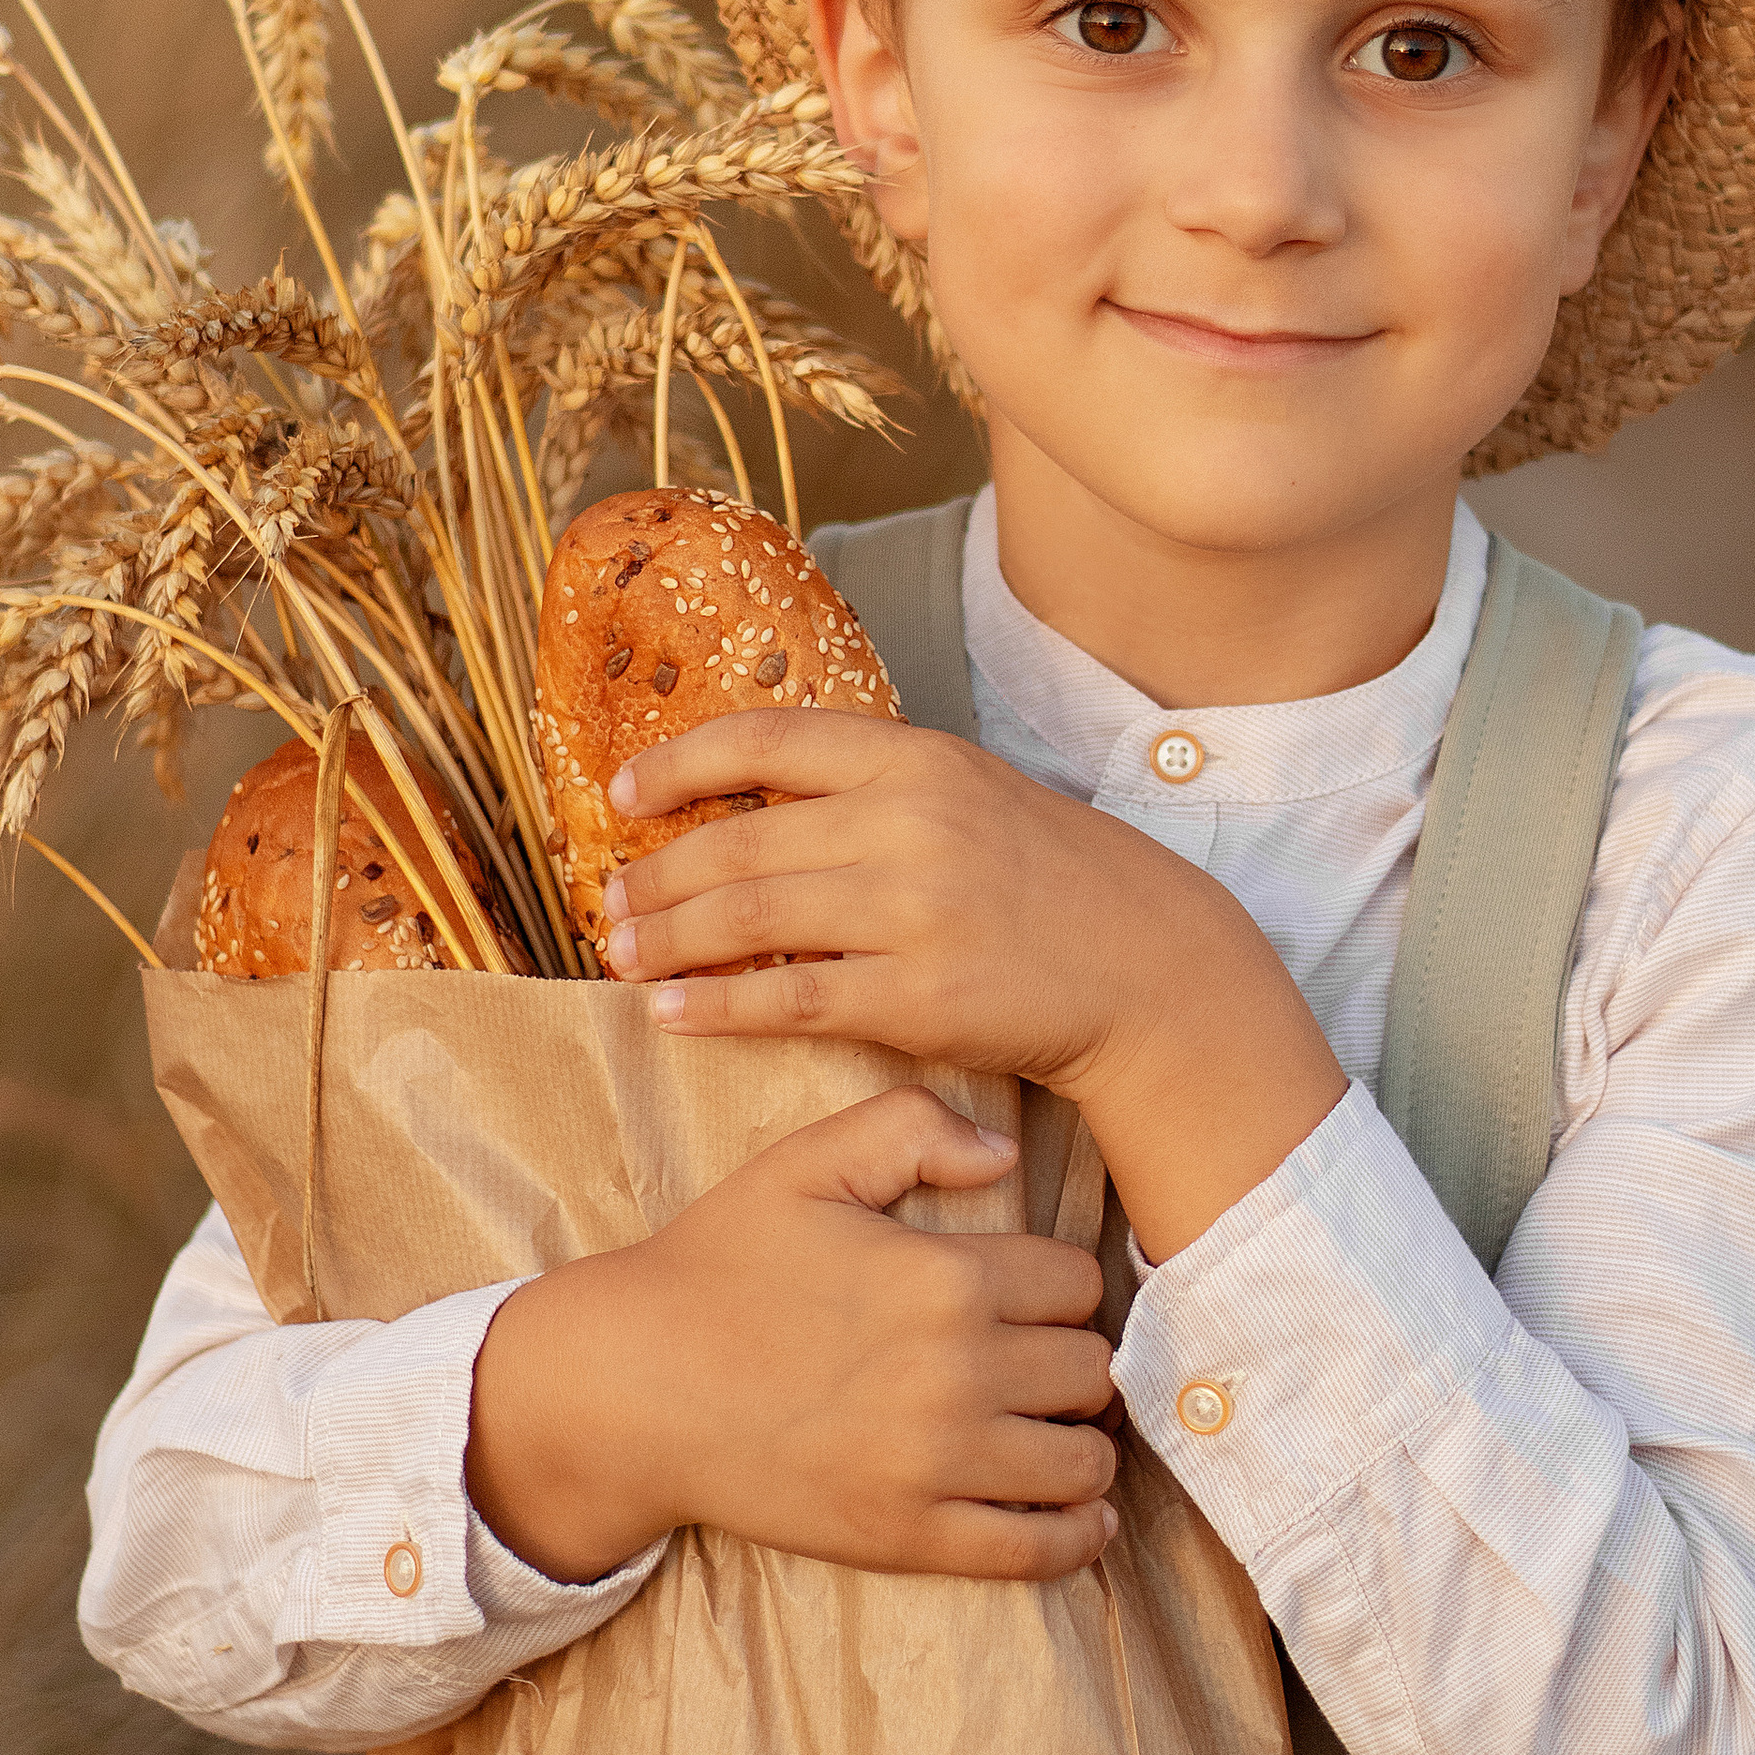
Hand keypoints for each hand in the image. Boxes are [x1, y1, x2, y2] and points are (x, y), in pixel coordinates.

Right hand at [464, 1084, 1118, 1586]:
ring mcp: (937, 1465)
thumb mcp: (804, 1165)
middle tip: (1040, 1359)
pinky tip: (1070, 1508)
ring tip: (1051, 1428)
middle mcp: (958, 1374)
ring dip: (1080, 1441)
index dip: (1060, 1283)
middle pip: (1090, 1370)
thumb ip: (909, 1128)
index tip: (1031, 1294)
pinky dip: (1074, 1532)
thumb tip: (1005, 1153)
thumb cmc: (717, 1266)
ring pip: (1083, 1459)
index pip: (1078, 1282)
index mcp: (945, 1278)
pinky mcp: (911, 1537)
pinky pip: (1041, 1548)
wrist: (635, 1388)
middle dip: (1073, 1359)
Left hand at [599, 713, 1347, 1260]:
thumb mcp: (967, 793)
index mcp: (915, 759)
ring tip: (622, 955)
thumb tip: (748, 801)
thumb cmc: (1046, 880)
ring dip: (668, 939)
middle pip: (738, 843)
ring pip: (748, 919)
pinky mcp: (918, 996)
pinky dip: (718, 1007)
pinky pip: (789, 999)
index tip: (625, 793)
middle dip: (656, 875)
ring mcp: (913, 910)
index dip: (680, 764)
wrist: (1146, 965)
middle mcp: (908, 823)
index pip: (765, 740)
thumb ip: (870, 788)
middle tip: (609, 902)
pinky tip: (673, 1014)